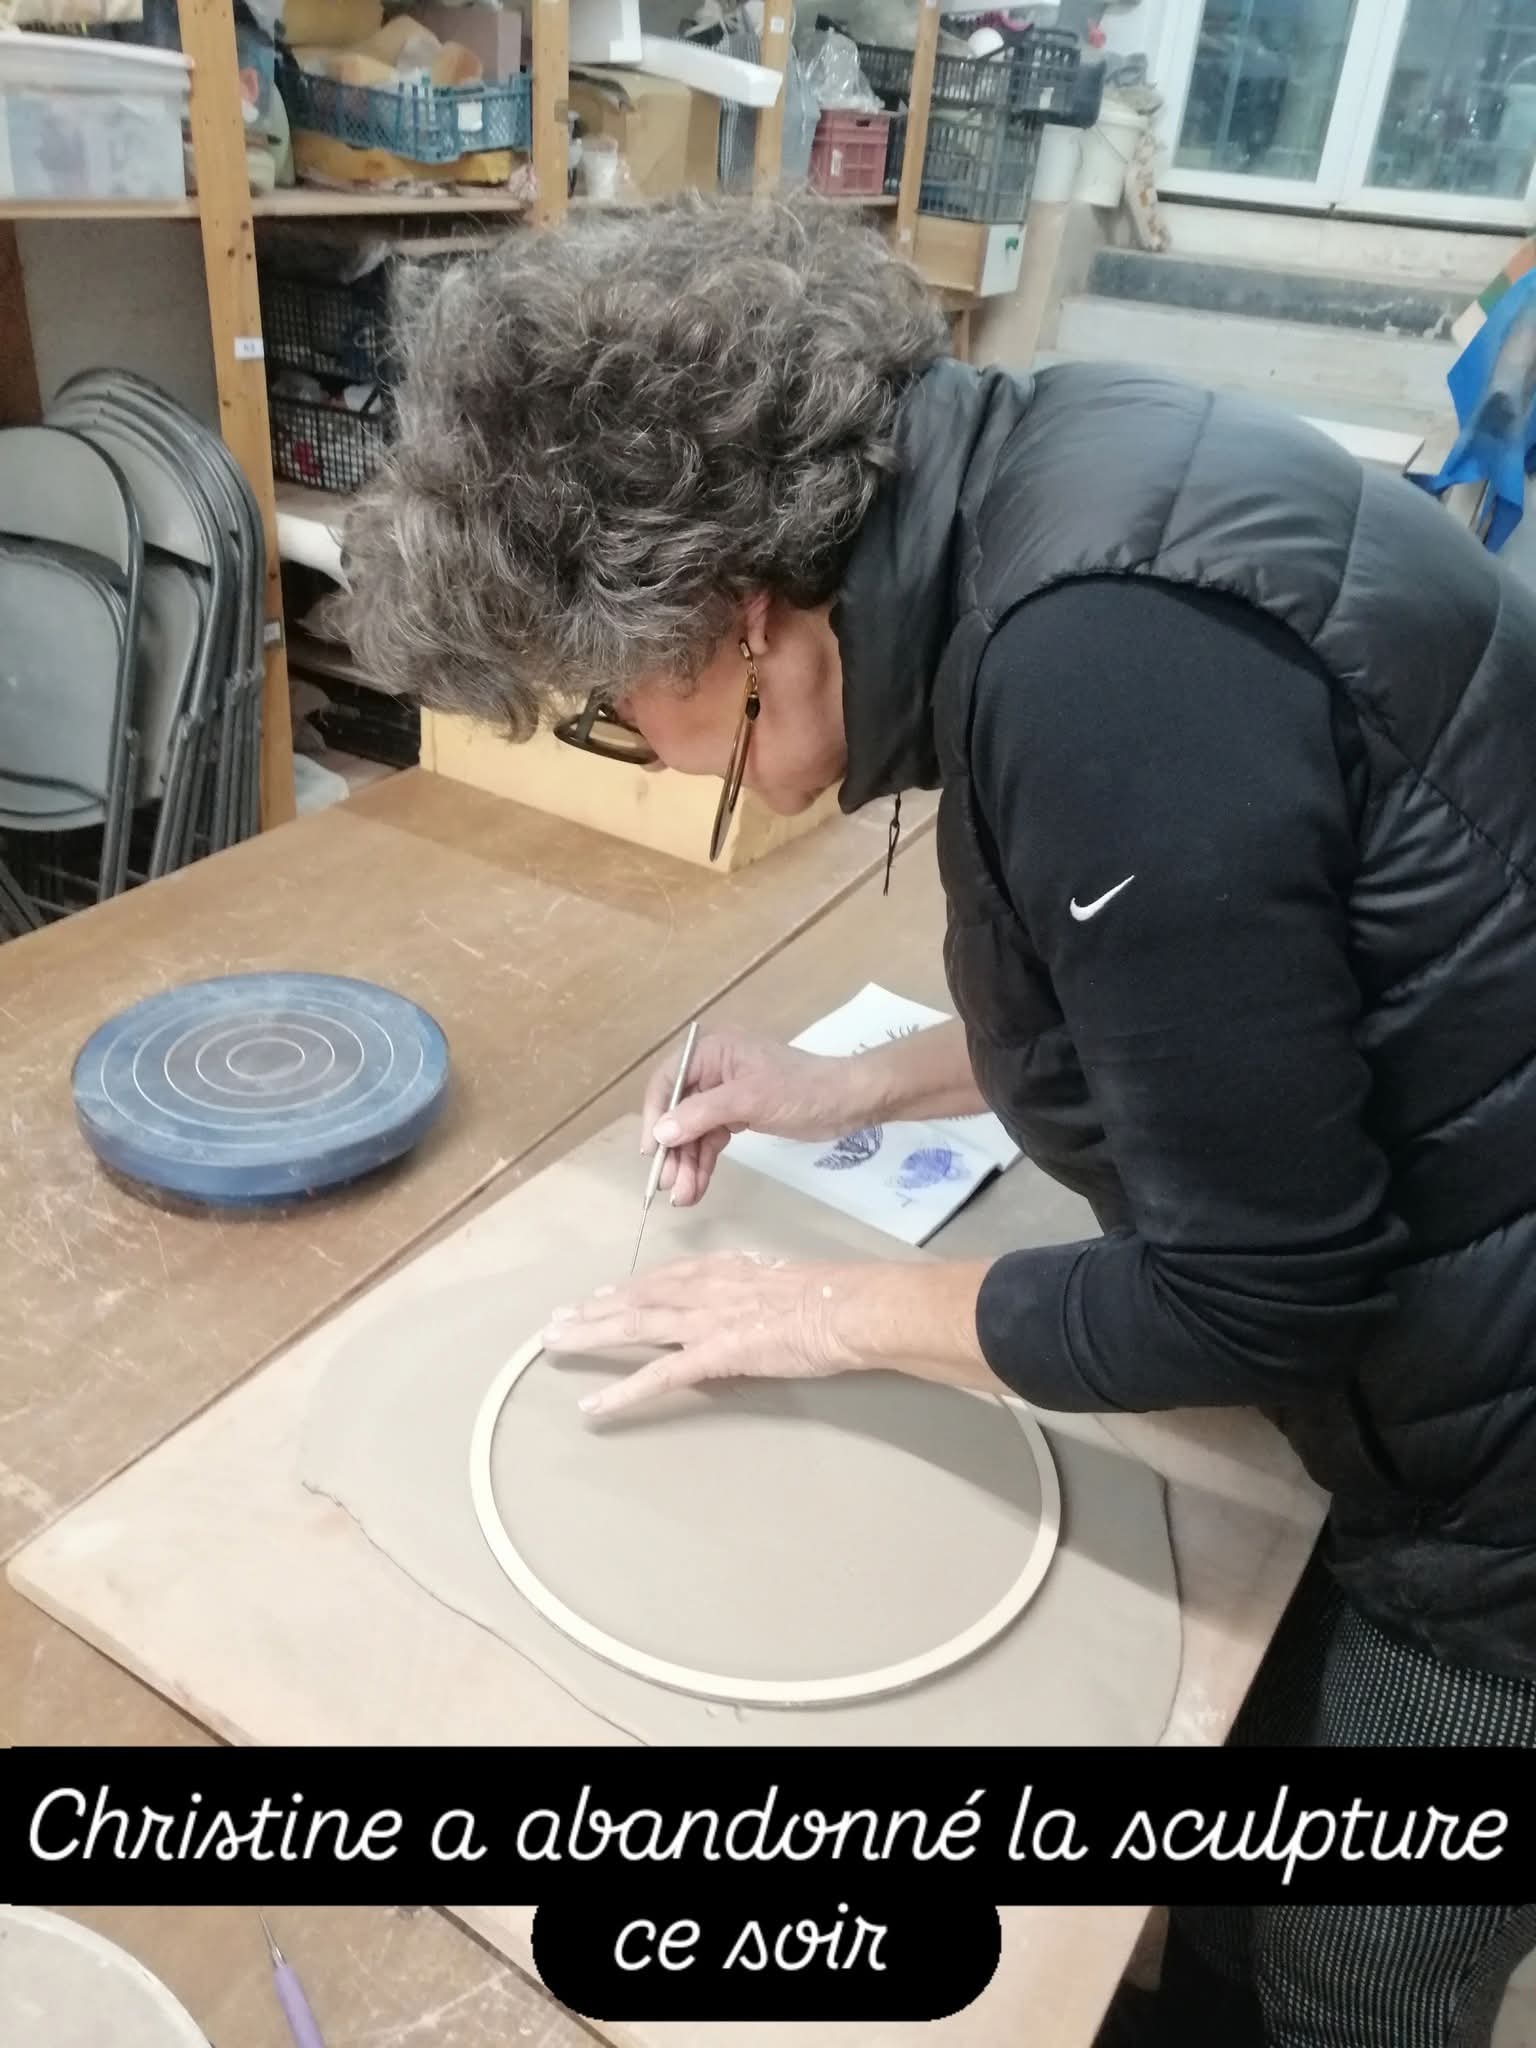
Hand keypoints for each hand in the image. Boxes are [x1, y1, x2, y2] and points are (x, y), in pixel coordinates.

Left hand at [541, 1252, 997, 1417]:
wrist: (848, 1307)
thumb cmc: (833, 1298)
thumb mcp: (788, 1284)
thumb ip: (759, 1293)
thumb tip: (753, 1307)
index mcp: (725, 1270)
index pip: (665, 1277)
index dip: (629, 1287)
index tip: (602, 1294)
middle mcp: (706, 1288)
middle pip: (637, 1297)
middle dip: (593, 1308)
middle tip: (557, 1319)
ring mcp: (706, 1320)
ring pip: (634, 1326)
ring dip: (590, 1335)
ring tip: (555, 1345)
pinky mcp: (714, 1354)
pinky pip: (657, 1376)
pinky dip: (621, 1391)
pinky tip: (594, 1406)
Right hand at [640, 1030, 873, 1208]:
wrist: (848, 1101)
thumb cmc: (801, 1090)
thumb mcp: (749, 1100)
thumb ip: (702, 1114)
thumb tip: (661, 1133)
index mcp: (712, 1052)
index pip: (668, 1081)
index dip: (655, 1116)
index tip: (652, 1151)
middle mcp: (713, 1070)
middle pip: (678, 1112)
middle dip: (674, 1150)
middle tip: (668, 1186)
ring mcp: (726, 1095)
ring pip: (694, 1131)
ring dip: (687, 1163)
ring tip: (683, 1197)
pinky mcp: (740, 1115)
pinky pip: (711, 1139)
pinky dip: (704, 1163)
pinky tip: (697, 1187)